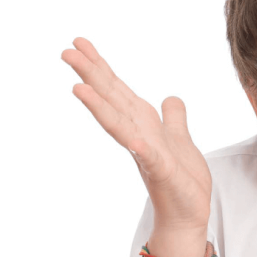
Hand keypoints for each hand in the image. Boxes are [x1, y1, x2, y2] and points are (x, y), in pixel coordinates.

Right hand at [61, 37, 211, 230]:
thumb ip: (173, 118)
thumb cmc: (182, 179)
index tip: (80, 43)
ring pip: (120, 124)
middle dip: (92, 76)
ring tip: (78, 87)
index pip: (119, 91)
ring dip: (100, 106)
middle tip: (67, 51)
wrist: (189, 214)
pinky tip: (129, 134)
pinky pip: (147, 154)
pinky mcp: (161, 170)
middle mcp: (139, 135)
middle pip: (112, 100)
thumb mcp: (180, 139)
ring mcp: (146, 152)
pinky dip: (138, 144)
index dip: (102, 67)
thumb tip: (171, 97)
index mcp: (144, 125)